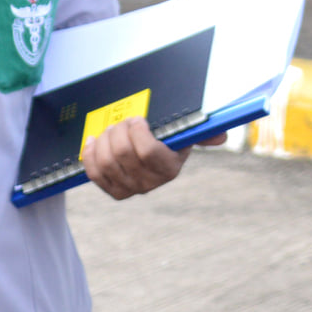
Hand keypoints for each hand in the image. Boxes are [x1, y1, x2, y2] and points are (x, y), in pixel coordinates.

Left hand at [82, 117, 225, 199]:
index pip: (147, 151)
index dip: (137, 131)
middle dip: (119, 130)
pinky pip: (94, 172)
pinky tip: (93, 141)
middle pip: (122, 152)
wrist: (149, 164)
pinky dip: (89, 153)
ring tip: (111, 130)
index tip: (139, 120)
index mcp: (168, 168)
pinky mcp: (111, 190)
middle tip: (123, 122)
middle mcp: (149, 183)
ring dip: (104, 139)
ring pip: (106, 160)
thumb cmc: (167, 144)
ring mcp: (129, 189)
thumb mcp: (184, 137)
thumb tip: (222, 136)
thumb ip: (201, 133)